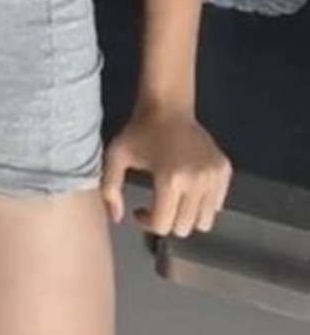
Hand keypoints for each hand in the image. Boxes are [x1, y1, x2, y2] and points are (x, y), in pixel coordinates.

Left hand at [100, 105, 232, 236]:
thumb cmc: (140, 131)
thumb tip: (116, 218)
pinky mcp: (224, 170)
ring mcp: (213, 176)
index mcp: (169, 179)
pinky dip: (203, 205)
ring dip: (186, 218)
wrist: (168, 107)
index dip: (147, 223)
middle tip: (157, 206)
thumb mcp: (116, 157)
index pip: (163, 225)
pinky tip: (188, 190)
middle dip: (166, 222)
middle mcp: (196, 180)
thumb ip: (110, 189)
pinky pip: (217, 205)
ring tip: (174, 202)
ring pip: (203, 222)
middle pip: (183, 227)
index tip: (140, 211)